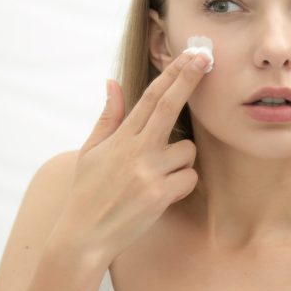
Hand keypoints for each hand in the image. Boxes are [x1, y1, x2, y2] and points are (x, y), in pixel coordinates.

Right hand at [49, 52, 210, 265]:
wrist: (83, 235)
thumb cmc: (87, 191)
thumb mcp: (92, 150)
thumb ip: (108, 116)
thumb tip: (113, 82)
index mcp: (121, 137)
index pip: (151, 97)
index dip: (172, 73)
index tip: (189, 55)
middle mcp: (136, 150)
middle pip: (170, 106)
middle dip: (189, 79)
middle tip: (206, 58)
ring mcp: (149, 172)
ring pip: (187, 150)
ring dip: (181, 159)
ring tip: (157, 174)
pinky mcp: (159, 196)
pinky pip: (189, 178)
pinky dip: (181, 183)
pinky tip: (161, 193)